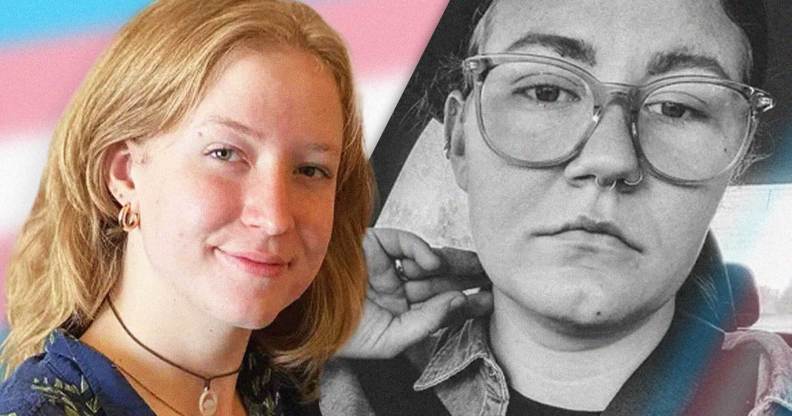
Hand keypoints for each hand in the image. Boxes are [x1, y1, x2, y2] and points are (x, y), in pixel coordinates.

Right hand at [338, 228, 491, 358]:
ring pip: (430, 260)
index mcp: (403, 310)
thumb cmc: (340, 334)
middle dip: (469, 278)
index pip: (442, 302)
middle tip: (496, 277)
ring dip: (456, 264)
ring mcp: (388, 265)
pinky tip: (433, 263)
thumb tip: (458, 303)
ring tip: (480, 270)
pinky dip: (421, 251)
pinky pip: (405, 243)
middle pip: (443, 279)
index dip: (467, 300)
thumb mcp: (392, 340)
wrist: (302, 319)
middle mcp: (399, 286)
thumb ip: (426, 323)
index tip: (490, 300)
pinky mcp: (375, 245)